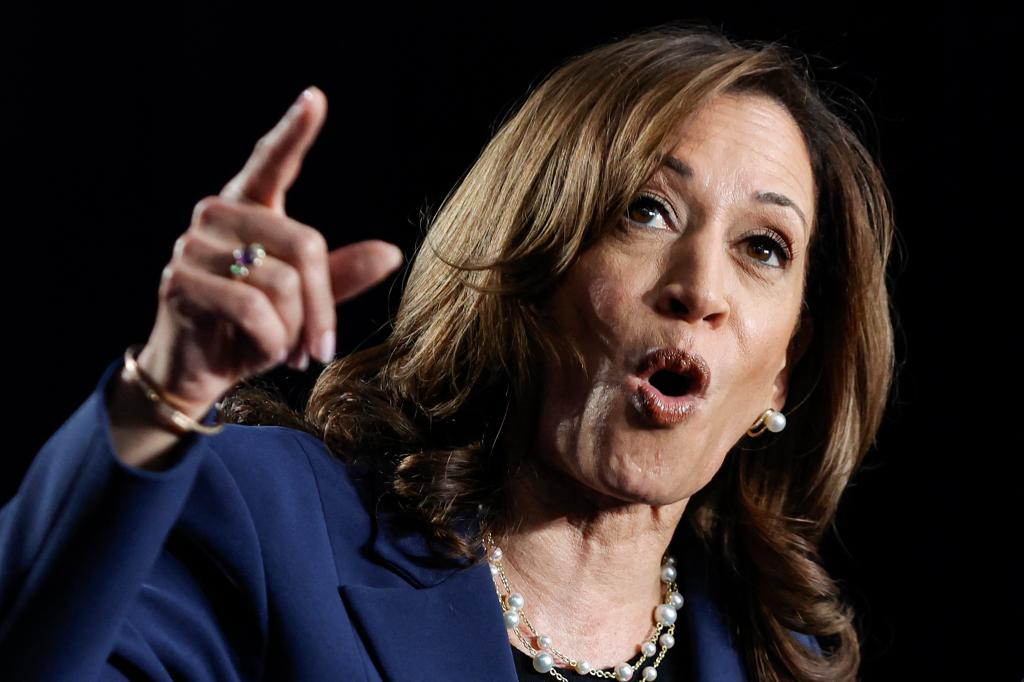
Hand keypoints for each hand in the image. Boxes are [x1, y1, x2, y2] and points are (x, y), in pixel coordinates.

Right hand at [134, 86, 403, 417]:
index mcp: (250, 209)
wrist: (199, 372)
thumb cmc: (252, 330)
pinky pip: (253, 309)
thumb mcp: (303, 305)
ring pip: (281, 282)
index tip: (315, 98)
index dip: (293, 132)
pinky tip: (267, 353)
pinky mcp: (179, 281)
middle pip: (306, 244)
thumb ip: (340, 277)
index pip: (272, 163)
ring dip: (295, 330)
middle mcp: (217, 215)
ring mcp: (193, 245)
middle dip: (324, 306)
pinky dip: (273, 342)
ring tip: (287, 350)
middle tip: (323, 348)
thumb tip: (391, 253)